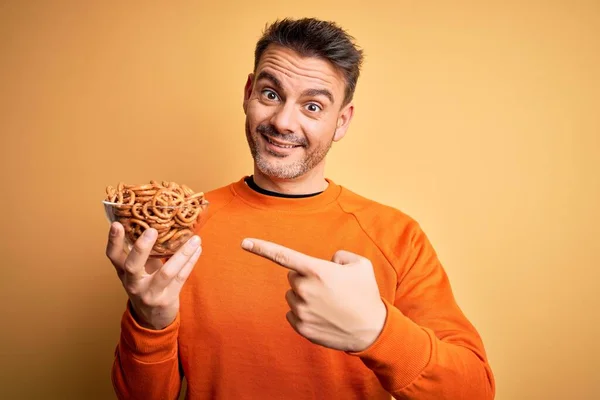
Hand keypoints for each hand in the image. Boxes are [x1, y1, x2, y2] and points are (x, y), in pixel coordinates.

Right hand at [106, 222, 201, 329]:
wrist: (152, 317)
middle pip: (133, 266)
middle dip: (141, 248)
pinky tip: (197, 249)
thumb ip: (141, 251)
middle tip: (152, 230)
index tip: (116, 224)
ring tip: (195, 239)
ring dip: (182, 254)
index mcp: (123, 272)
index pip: (113, 256)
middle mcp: (133, 283)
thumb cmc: (146, 283)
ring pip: (166, 272)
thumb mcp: (138, 269)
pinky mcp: (166, 299)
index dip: (113, 241)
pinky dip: (190, 262)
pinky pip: (181, 278)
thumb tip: (155, 219)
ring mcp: (150, 293)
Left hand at [241, 238, 386, 351]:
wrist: (371, 330)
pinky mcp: (301, 327)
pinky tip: (323, 316)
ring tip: (329, 304)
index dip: (261, 248)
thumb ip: (340, 255)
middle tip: (329, 287)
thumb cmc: (366, 294)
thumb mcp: (360, 264)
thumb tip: (328, 261)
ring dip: (306, 296)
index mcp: (316, 271)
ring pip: (293, 295)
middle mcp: (305, 290)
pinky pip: (293, 312)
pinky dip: (305, 312)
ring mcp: (301, 310)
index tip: (244, 242)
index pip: (283, 256)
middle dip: (306, 278)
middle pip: (293, 277)